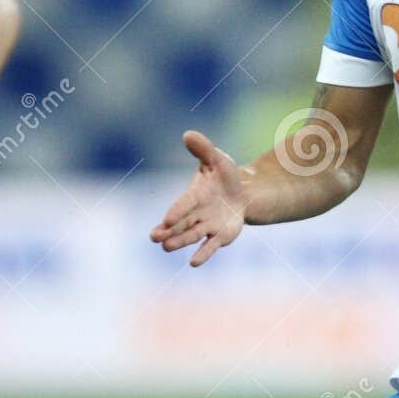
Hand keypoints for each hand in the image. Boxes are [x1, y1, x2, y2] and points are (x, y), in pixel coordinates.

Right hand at [150, 130, 246, 266]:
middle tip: (155, 238)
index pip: (183, 205)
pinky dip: (203, 254)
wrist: (243, 193)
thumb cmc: (225, 175)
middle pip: (180, 224)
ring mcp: (207, 226)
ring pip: (191, 236)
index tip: (166, 219)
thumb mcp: (217, 159)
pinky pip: (210, 247)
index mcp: (193, 196)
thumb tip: (188, 134)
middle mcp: (196, 214)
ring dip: (180, 242)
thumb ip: (203, 149)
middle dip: (168, 231)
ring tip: (167, 247)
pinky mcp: (219, 237)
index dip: (176, 211)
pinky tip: (194, 263)